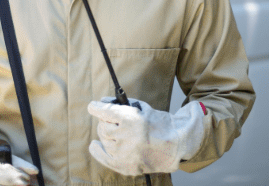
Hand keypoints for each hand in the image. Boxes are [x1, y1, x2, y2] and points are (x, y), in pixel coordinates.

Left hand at [87, 97, 205, 175]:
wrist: (176, 145)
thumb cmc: (160, 124)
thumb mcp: (142, 108)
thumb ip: (121, 104)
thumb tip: (102, 102)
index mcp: (131, 119)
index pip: (105, 111)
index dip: (96, 108)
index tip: (92, 106)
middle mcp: (126, 136)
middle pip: (103, 126)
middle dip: (106, 121)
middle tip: (115, 120)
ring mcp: (124, 153)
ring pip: (104, 140)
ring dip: (108, 134)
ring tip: (119, 132)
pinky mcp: (124, 165)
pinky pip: (103, 157)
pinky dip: (97, 150)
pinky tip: (95, 145)